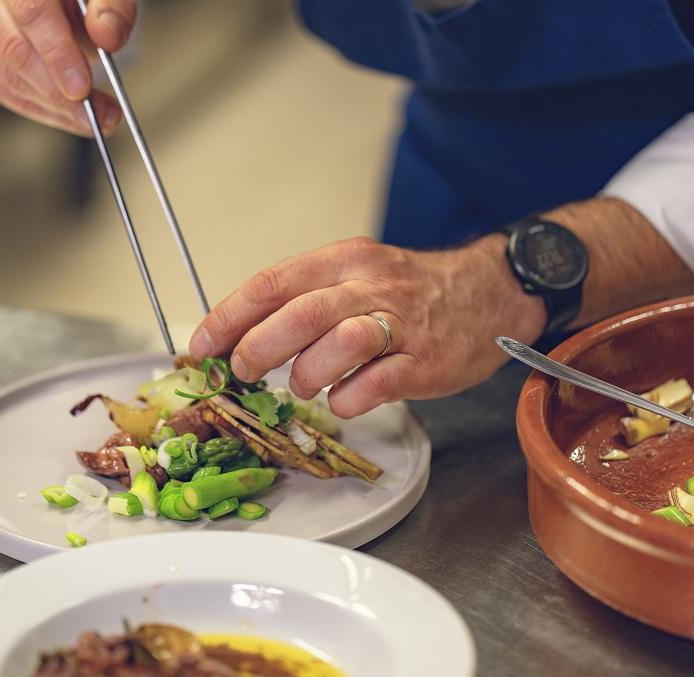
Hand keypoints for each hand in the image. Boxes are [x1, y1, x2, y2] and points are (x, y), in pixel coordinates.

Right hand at [0, 0, 136, 135]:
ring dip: (52, 108)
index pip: (31, 11)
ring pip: (5, 77)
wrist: (54, 0)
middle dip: (59, 94)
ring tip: (93, 117)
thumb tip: (107, 36)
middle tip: (99, 114)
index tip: (82, 88)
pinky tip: (66, 114)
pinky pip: (0, 90)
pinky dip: (37, 108)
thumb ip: (112, 7)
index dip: (57, 54)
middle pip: (13, 50)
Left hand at [189, 236, 546, 417]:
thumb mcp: (356, 274)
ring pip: (339, 343)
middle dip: (258, 348)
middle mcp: (370, 286)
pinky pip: (378, 383)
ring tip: (302, 387)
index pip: (272, 283)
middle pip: (300, 313)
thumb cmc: (414, 291)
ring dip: (306, 374)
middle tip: (242, 371)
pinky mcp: (425, 361)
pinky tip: (344, 399)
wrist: (491, 291)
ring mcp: (400, 323)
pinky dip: (349, 398)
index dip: (230, 317)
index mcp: (343, 261)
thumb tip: (244, 335)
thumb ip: (306, 298)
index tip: (202, 345)